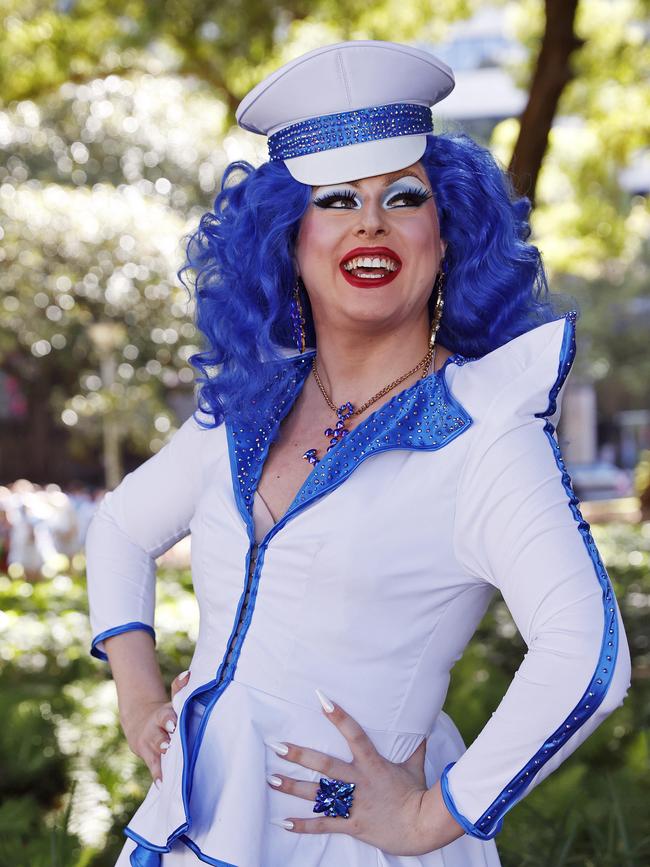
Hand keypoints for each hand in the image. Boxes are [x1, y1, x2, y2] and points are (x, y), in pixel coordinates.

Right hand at [120, 669, 190, 786]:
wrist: (141, 723)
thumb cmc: (165, 713)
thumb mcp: (171, 700)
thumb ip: (180, 688)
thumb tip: (189, 674)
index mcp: (162, 716)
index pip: (165, 716)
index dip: (169, 720)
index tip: (174, 724)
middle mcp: (153, 731)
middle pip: (157, 737)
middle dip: (162, 742)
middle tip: (169, 746)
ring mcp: (149, 746)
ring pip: (154, 754)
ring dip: (160, 761)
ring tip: (166, 770)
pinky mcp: (148, 758)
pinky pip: (153, 768)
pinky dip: (158, 776)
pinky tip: (162, 784)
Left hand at [266, 690, 449, 855]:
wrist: (421, 827)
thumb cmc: (418, 793)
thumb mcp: (414, 765)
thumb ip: (414, 745)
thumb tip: (423, 724)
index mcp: (373, 763)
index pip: (354, 734)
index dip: (338, 717)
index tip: (322, 700)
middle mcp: (359, 782)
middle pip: (325, 765)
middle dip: (300, 755)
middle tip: (278, 746)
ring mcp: (354, 804)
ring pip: (318, 795)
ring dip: (293, 787)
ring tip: (271, 779)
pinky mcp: (352, 824)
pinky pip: (324, 825)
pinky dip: (303, 825)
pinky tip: (284, 822)